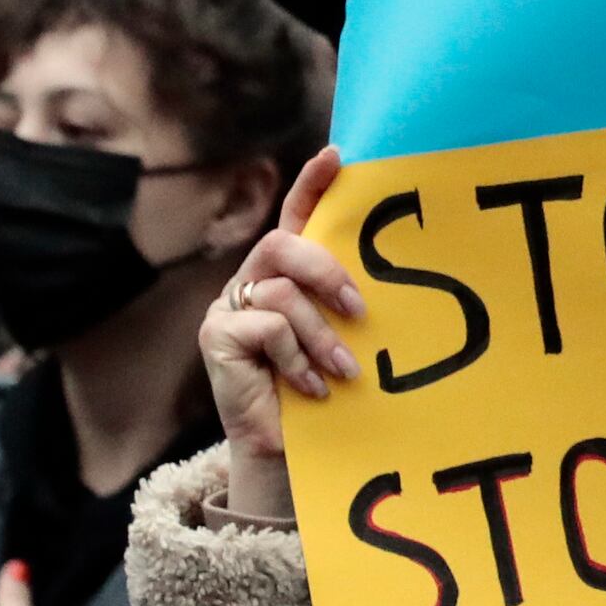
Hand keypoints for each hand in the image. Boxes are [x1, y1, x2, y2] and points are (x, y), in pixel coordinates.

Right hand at [201, 151, 361, 517]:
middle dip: (327, 271)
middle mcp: (252, 281)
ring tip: (344, 370)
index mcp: (285, 275)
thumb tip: (388, 285)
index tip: (338, 155)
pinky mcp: (217, 335)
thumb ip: (346, 305)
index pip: (295, 218)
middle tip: (360, 309)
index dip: (311, 185)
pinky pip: (267, 328)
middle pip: (283, 244)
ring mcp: (229, 306)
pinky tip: (311, 388)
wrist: (284, 449)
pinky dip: (297, 359)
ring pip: (281, 294)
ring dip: (321, 336)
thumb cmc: (320, 390)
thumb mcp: (340, 339)